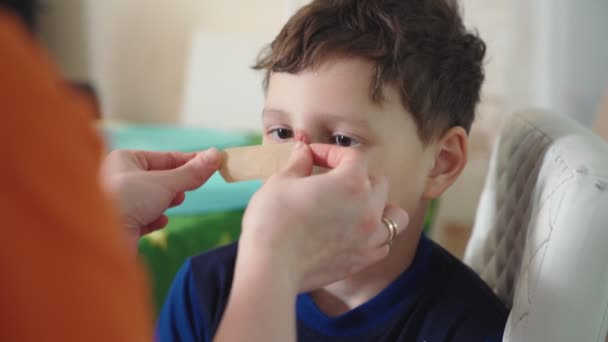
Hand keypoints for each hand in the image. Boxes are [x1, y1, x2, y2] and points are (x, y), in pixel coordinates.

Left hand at [101, 149, 220, 245]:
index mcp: (124, 159)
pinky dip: (154, 219)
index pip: (165, 157)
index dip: (190, 161)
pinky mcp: (121, 224)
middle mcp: (119, 178)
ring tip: (172, 203)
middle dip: (176, 185)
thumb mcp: (166, 182)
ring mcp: (119, 202)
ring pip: (153, 198)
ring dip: (165, 202)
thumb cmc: (127, 200)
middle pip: (159, 178)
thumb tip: (217, 154)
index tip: (212, 163)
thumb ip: (192, 172)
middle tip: (189, 188)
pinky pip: (144, 218)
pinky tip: (159, 221)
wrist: (100, 237)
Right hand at [238, 142, 408, 291]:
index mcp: (351, 182)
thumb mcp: (281, 182)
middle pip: (378, 183)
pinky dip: (374, 237)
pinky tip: (353, 235)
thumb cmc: (272, 220)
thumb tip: (303, 150)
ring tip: (357, 208)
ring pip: (394, 216)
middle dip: (357, 177)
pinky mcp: (362, 260)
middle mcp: (368, 208)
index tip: (312, 158)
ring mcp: (369, 237)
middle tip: (332, 182)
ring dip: (379, 207)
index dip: (331, 152)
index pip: (353, 157)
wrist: (270, 266)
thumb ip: (299, 162)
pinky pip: (383, 245)